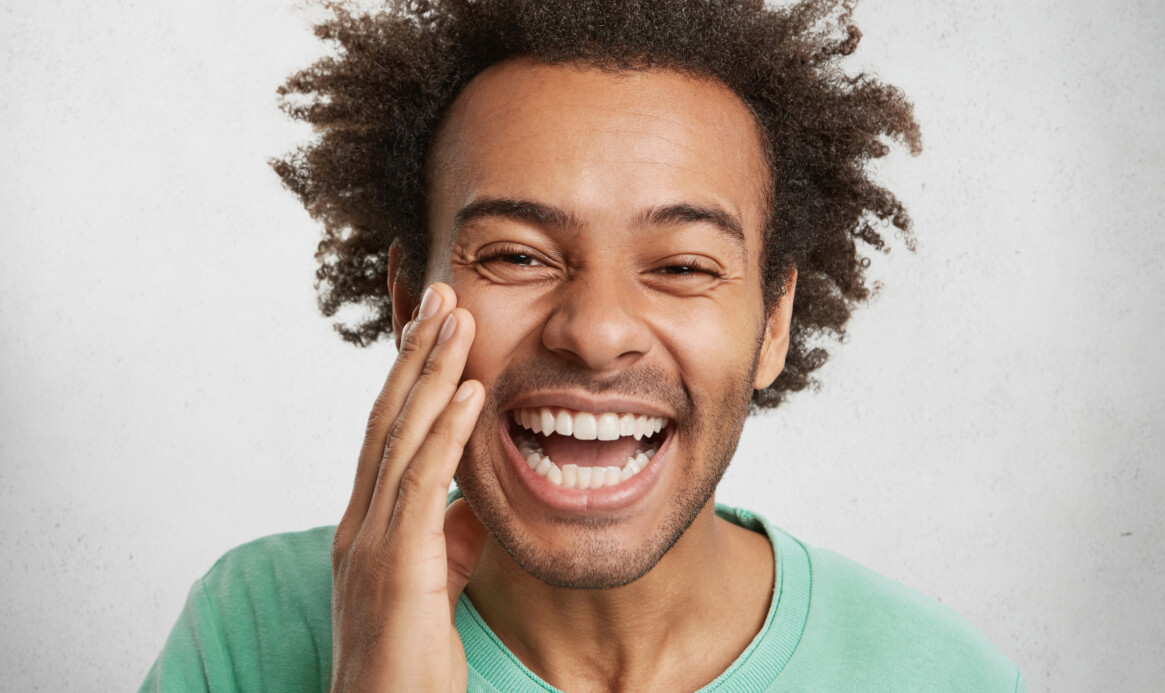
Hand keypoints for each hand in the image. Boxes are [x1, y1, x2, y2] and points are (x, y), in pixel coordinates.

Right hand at [329, 283, 487, 691]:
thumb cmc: (408, 662)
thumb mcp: (433, 586)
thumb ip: (446, 539)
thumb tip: (468, 506)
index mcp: (368, 522)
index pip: (387, 429)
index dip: (409, 373)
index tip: (432, 322)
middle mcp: (361, 521)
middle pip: (388, 417)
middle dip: (415, 352)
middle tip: (441, 291)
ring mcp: (371, 542)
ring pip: (401, 437)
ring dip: (432, 372)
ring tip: (456, 316)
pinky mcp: (396, 568)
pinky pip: (423, 486)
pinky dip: (447, 433)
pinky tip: (471, 392)